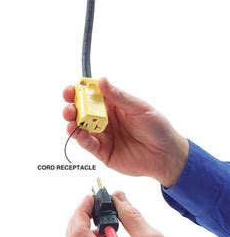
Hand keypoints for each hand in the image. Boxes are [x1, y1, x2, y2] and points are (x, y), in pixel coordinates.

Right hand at [63, 78, 188, 186]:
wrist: (166, 155)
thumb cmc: (157, 128)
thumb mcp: (139, 108)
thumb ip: (119, 97)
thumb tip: (102, 81)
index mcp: (112, 104)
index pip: (91, 94)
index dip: (79, 91)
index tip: (71, 89)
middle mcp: (104, 118)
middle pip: (81, 110)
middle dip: (72, 107)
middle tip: (69, 107)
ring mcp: (102, 135)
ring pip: (81, 127)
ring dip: (73, 122)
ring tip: (71, 120)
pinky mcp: (102, 152)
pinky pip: (88, 144)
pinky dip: (81, 139)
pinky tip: (80, 134)